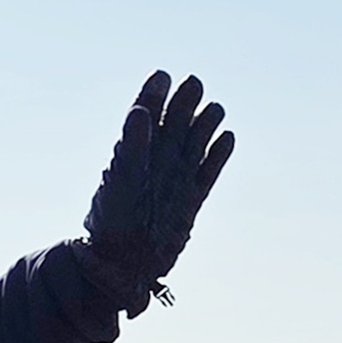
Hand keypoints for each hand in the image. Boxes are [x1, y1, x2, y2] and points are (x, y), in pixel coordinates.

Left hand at [82, 71, 233, 308]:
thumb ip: (132, 145)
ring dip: (204, 125)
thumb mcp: (122, 180)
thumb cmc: (113, 224)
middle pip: (173, 126)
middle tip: (194, 83)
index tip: (162, 75)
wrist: (122, 267)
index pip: (144, 117)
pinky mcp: (190, 201)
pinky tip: (228, 137)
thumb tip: (141, 110)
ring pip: (193, 145)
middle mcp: (155, 165)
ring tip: (214, 108)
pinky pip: (207, 173)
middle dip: (183, 103)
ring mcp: (174, 182)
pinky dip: (217, 156)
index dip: (153, 95)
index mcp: (133, 156)